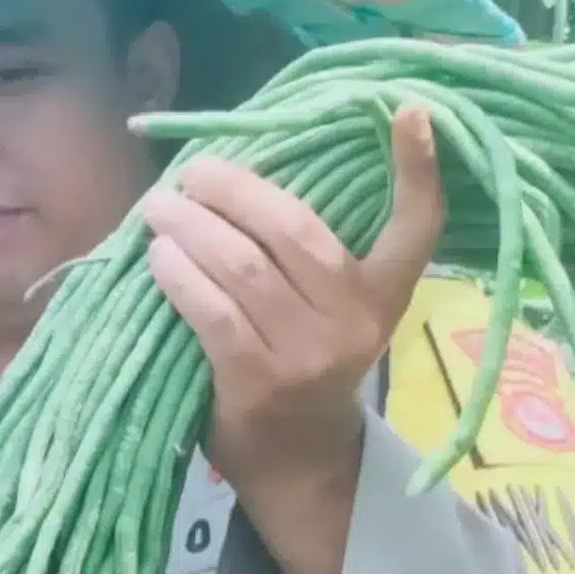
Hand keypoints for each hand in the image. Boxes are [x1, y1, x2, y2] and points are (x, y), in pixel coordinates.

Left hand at [141, 103, 443, 494]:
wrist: (297, 464)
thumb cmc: (303, 368)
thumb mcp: (330, 312)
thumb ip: (305, 256)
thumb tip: (235, 176)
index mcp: (384, 297)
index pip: (416, 227)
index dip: (418, 170)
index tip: (410, 109)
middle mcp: (356, 321)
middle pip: (296, 231)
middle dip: (235, 190)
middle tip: (192, 171)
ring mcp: (309, 353)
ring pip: (244, 266)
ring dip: (192, 227)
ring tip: (160, 207)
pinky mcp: (259, 379)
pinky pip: (212, 310)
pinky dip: (178, 276)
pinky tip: (156, 257)